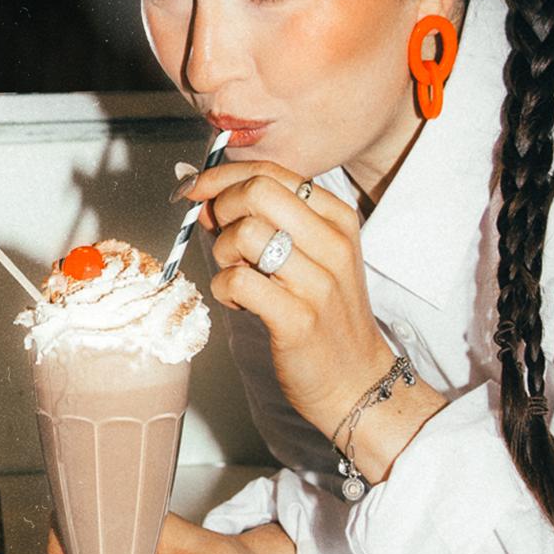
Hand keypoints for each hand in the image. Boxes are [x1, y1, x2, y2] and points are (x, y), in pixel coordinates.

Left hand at [182, 160, 395, 439]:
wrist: (357, 381)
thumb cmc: (323, 312)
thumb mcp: (307, 254)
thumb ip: (263, 219)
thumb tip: (203, 194)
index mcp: (337, 218)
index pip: (271, 172)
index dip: (222, 176)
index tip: (196, 190)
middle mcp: (333, 244)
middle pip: (257, 192)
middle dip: (221, 207)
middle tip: (220, 236)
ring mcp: (319, 282)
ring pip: (245, 233)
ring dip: (223, 252)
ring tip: (236, 272)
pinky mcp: (299, 319)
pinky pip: (238, 281)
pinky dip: (224, 288)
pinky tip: (238, 301)